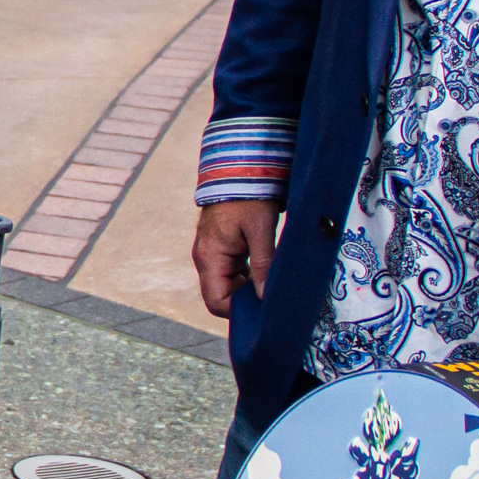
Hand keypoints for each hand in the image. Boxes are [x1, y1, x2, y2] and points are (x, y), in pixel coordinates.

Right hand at [193, 199, 281, 316]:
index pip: (216, 301)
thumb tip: (266, 297)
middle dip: (244, 302)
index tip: (265, 309)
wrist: (238, 167)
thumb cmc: (248, 196)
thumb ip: (263, 264)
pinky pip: (230, 273)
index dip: (239, 312)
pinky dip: (246, 278)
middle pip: (220, 296)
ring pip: (226, 286)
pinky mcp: (220, 248)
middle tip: (272, 299)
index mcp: (210, 256)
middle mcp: (205, 258)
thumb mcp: (260, 229)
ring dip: (247, 290)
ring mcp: (211, 253)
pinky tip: (265, 273)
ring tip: (271, 286)